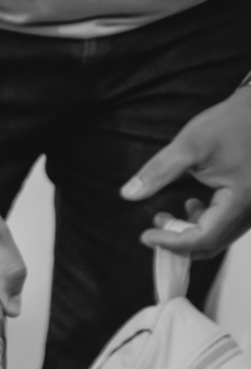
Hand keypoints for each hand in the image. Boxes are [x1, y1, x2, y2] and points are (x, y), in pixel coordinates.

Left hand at [122, 86, 250, 258]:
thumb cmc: (228, 123)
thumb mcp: (189, 145)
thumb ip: (159, 172)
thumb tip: (128, 194)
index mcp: (241, 200)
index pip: (204, 238)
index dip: (171, 242)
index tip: (145, 234)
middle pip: (213, 244)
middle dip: (179, 241)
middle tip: (154, 226)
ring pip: (221, 237)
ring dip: (191, 234)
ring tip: (167, 215)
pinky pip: (228, 225)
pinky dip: (205, 223)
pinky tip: (191, 204)